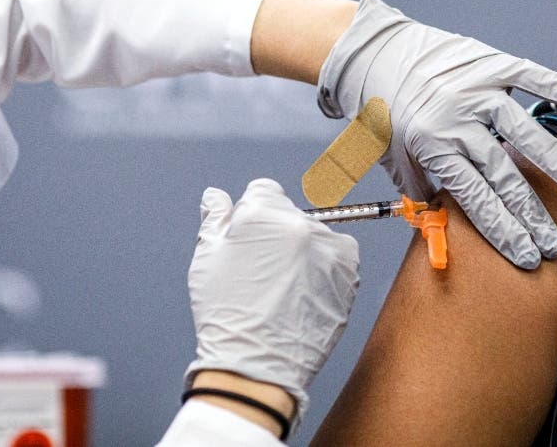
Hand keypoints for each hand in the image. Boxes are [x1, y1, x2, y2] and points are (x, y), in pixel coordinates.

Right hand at [186, 178, 359, 427]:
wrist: (256, 365)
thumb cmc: (226, 315)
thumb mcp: (207, 260)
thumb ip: (215, 219)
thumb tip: (217, 196)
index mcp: (262, 214)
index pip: (263, 191)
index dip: (252, 217)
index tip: (250, 243)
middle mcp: (300, 225)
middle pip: (290, 213)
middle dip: (277, 234)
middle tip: (264, 271)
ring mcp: (328, 248)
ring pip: (316, 234)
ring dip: (305, 250)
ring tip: (286, 288)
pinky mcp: (349, 272)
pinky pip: (339, 255)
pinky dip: (327, 267)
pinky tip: (306, 291)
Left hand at [317, 0, 556, 268]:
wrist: (375, 53)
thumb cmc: (384, 109)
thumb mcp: (393, 156)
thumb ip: (420, 190)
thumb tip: (443, 225)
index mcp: (431, 146)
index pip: (475, 198)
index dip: (504, 230)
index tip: (527, 256)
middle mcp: (456, 120)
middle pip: (504, 176)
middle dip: (532, 216)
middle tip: (555, 243)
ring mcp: (476, 90)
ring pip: (525, 132)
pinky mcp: (490, 64)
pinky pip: (533, 76)